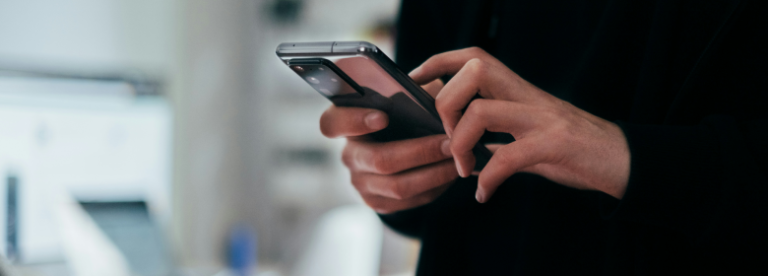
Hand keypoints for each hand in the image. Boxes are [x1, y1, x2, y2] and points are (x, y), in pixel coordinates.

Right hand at [320, 80, 458, 213]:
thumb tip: (433, 94)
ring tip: (458, 159)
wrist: (402, 150)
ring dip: (434, 173)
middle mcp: (349, 155)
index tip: (383, 116)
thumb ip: (412, 92)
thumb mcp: (405, 98)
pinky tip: (450, 174)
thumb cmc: (404, 115)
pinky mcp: (376, 202)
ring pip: (398, 186)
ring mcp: (360, 182)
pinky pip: (408, 201)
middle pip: (379, 160)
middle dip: (420, 152)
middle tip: (450, 143)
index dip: (354, 121)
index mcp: (346, 123)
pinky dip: (434, 188)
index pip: (332, 123)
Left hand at [409, 47, 629, 202]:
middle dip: (446, 104)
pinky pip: (508, 157)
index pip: (473, 57)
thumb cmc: (573, 149)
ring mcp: (542, 118)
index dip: (439, 63)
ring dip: (461, 144)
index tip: (416, 83)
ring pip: (482, 111)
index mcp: (519, 91)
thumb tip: (463, 147)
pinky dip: (489, 179)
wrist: (623, 161)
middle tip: (447, 139)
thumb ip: (498, 136)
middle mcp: (528, 96)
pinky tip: (485, 193)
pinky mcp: (555, 144)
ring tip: (464, 170)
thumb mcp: (530, 136)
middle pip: (473, 71)